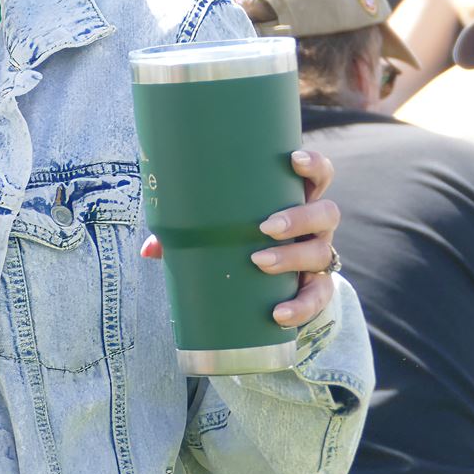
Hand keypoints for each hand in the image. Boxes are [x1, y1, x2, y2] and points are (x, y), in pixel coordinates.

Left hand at [139, 148, 339, 329]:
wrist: (268, 288)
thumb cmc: (239, 244)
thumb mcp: (217, 232)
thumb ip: (184, 235)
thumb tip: (148, 251)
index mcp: (295, 201)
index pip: (317, 175)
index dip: (312, 165)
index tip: (293, 159)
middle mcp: (315, 227)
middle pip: (325, 213)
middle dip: (299, 217)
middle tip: (266, 227)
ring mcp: (318, 256)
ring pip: (321, 252)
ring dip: (293, 257)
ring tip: (260, 263)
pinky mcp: (316, 288)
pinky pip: (318, 297)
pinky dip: (300, 306)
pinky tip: (278, 314)